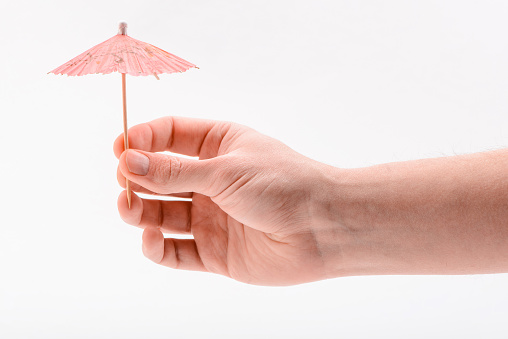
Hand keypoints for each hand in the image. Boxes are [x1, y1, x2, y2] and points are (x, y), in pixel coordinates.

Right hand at [114, 117, 344, 285]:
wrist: (323, 229)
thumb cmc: (283, 185)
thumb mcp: (225, 170)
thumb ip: (175, 172)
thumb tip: (129, 161)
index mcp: (218, 146)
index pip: (170, 135)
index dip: (142, 139)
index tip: (120, 147)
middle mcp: (212, 181)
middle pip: (160, 177)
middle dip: (136, 178)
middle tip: (124, 182)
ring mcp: (211, 217)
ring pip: (162, 215)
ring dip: (139, 211)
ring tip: (128, 207)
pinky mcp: (214, 252)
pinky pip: (176, 251)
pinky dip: (157, 248)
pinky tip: (151, 239)